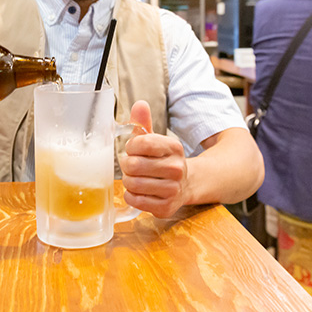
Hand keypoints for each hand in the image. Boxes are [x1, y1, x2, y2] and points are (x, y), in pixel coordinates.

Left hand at [119, 101, 188, 217]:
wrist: (185, 184)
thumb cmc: (162, 160)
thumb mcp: (155, 139)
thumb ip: (143, 122)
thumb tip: (139, 104)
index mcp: (174, 147)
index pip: (142, 143)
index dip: (130, 146)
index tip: (133, 149)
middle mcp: (177, 168)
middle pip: (134, 165)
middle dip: (127, 165)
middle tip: (131, 166)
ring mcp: (173, 189)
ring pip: (133, 184)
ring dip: (128, 181)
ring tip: (135, 178)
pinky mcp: (166, 207)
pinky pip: (136, 200)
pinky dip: (131, 195)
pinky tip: (138, 191)